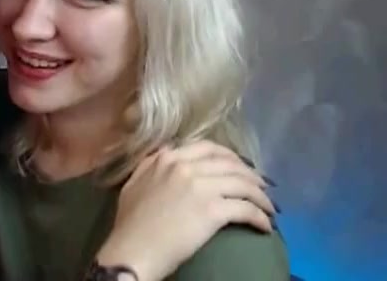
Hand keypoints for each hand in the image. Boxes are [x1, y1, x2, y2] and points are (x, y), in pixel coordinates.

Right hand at [95, 141, 276, 280]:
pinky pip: (246, 209)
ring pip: (243, 184)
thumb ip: (150, 165)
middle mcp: (185, 167)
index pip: (208, 148)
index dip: (229, 156)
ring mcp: (201, 187)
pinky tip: (265, 225)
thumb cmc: (130, 223)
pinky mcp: (213, 210)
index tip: (238, 166)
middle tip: (260, 186)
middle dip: (250, 174)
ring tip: (269, 206)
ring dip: (261, 196)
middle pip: (230, 164)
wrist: (133, 250)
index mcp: (167, 159)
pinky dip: (260, 216)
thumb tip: (166, 152)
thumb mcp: (134, 183)